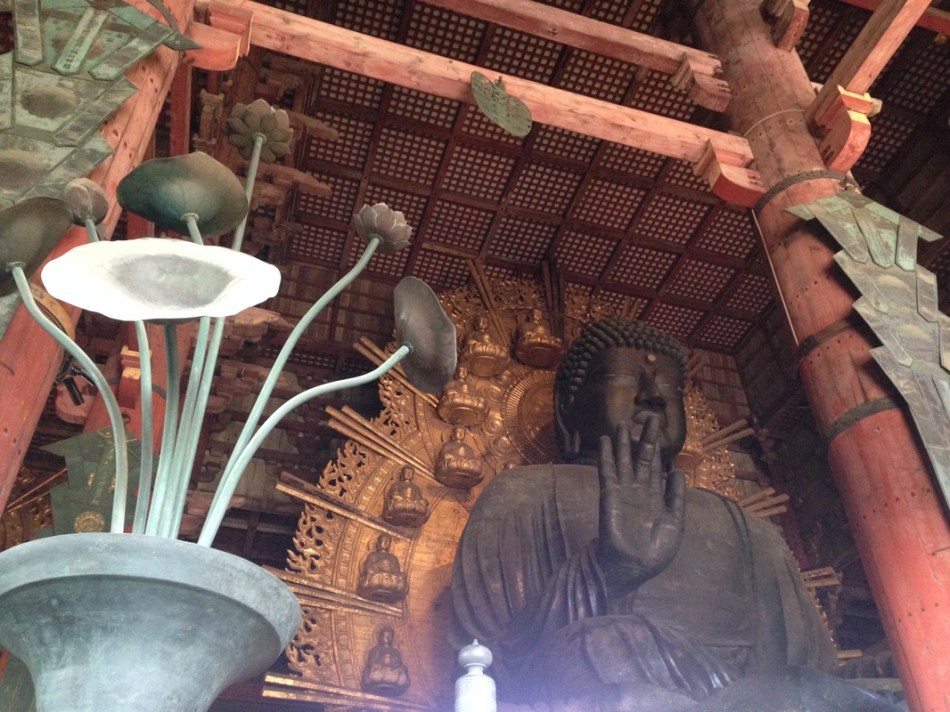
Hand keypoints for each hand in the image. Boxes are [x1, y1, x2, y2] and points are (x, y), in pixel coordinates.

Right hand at [595, 415, 685, 596]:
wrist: (632, 567)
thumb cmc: (654, 552)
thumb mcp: (675, 523)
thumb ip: (676, 497)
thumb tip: (678, 470)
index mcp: (656, 497)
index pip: (657, 467)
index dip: (659, 449)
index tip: (660, 430)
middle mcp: (639, 490)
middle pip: (642, 458)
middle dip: (645, 438)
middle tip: (649, 416)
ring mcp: (624, 491)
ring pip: (624, 460)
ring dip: (623, 442)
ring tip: (623, 422)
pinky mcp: (610, 494)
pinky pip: (608, 470)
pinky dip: (606, 455)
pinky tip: (605, 440)